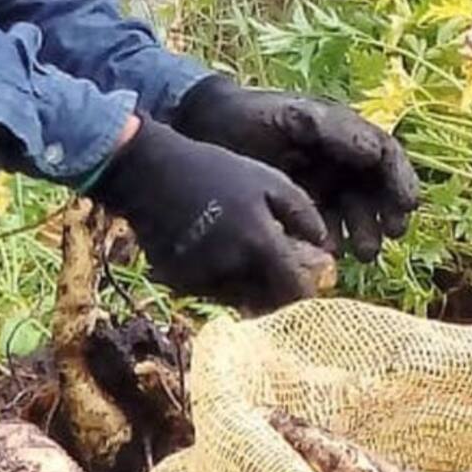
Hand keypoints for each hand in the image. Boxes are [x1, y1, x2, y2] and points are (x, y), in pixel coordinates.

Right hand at [91, 117, 331, 311]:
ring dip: (246, 285)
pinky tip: (211, 250)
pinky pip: (208, 290)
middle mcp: (231, 268)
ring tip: (238, 251)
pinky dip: (217, 279)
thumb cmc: (213, 170)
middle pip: (266, 301)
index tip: (307, 281)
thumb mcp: (267, 179)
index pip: (294, 289)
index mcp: (259, 242)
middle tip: (273, 267)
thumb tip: (324, 244)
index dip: (305, 290)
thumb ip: (302, 212)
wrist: (147, 171)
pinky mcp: (176, 281)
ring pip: (236, 298)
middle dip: (274, 289)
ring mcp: (201, 278)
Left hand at [173, 76, 419, 260]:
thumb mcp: (291, 117)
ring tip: (362, 252)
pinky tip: (328, 253)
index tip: (406, 206)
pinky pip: (323, 229)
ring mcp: (320, 186)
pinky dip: (330, 242)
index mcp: (343, 134)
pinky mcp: (298, 209)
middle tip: (388, 235)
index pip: (386, 158)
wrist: (206, 130)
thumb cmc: (250, 116)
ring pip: (354, 214)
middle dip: (385, 215)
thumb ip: (333, 131)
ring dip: (364, 234)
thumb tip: (375, 153)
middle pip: (375, 192)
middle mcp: (338, 161)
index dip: (400, 182)